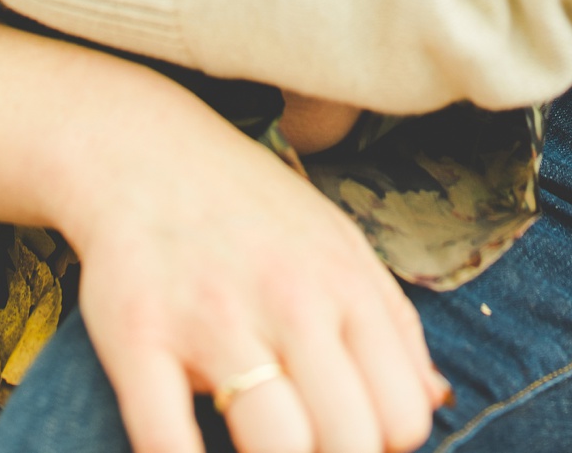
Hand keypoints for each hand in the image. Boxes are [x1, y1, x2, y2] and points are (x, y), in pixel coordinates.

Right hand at [59, 74, 445, 452]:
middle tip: (301, 444)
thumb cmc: (248, 208)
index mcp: (345, 283)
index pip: (404, 415)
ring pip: (280, 446)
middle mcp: (289, 298)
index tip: (345, 438)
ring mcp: (213, 317)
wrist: (138, 149)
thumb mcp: (337, 240)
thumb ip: (391, 322)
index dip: (381, 446)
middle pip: (350, 441)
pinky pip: (168, 441)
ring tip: (251, 445)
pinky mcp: (137, 333)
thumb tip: (435, 400)